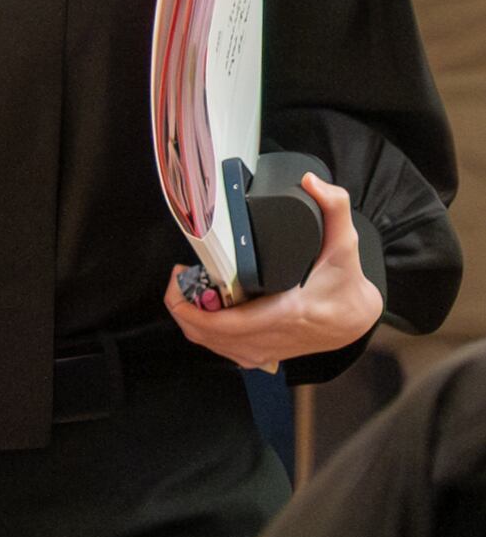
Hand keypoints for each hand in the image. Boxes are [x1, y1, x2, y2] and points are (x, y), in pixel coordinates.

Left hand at [167, 170, 382, 371]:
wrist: (356, 320)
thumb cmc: (345, 283)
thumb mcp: (346, 244)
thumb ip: (334, 208)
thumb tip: (311, 182)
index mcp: (286, 313)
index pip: (226, 324)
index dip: (191, 306)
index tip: (180, 277)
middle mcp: (271, 337)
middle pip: (207, 335)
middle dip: (181, 306)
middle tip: (180, 277)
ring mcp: (264, 350)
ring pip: (210, 345)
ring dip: (189, 320)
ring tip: (187, 289)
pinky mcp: (262, 355)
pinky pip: (221, 350)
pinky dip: (205, 332)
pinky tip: (202, 311)